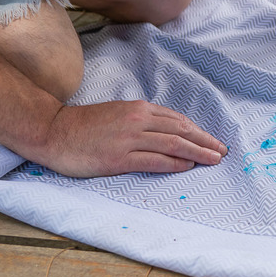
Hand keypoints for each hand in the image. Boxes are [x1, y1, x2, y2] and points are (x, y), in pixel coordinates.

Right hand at [31, 99, 227, 176]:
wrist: (53, 131)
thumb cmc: (85, 125)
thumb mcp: (119, 114)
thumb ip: (142, 120)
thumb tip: (168, 131)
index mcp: (139, 109)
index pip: (177, 120)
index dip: (198, 130)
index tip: (212, 140)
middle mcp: (138, 121)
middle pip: (181, 131)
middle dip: (205, 141)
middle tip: (222, 151)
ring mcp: (129, 139)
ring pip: (173, 144)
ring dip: (198, 152)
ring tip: (213, 159)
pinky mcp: (119, 158)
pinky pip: (154, 160)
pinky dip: (174, 164)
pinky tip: (187, 167)